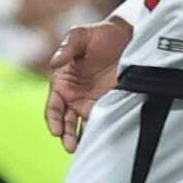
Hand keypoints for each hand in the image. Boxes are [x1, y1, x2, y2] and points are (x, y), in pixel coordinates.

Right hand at [46, 15, 129, 150]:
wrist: (128, 35)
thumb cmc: (100, 34)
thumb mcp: (81, 35)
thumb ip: (68, 47)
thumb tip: (54, 62)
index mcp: (62, 81)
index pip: (53, 106)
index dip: (53, 119)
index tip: (56, 130)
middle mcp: (74, 94)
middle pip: (66, 121)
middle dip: (66, 134)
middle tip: (70, 146)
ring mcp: (91, 100)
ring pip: (81, 125)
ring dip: (80, 137)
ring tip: (82, 148)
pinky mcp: (109, 103)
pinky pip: (101, 120)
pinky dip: (99, 131)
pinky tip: (101, 139)